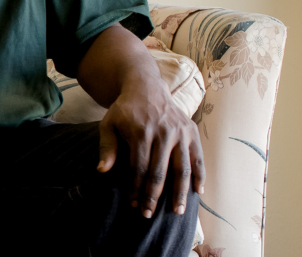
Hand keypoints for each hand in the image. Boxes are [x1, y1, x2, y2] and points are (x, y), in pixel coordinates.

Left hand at [96, 81, 204, 218]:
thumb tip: (102, 171)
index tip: (132, 204)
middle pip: (160, 171)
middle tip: (149, 214)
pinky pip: (198, 158)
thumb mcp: (108, 124)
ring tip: (178, 211)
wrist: (147, 88)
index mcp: (141, 132)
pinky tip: (197, 192)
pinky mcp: (192, 132)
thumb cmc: (125, 111)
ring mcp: (180, 133)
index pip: (139, 167)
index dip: (135, 188)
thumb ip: (106, 147)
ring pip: (182, 168)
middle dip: (154, 195)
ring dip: (180, 192)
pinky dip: (200, 175)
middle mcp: (163, 133)